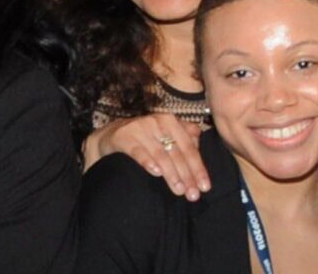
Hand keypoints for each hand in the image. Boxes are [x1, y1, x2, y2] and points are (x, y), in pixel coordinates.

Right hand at [84, 113, 208, 200]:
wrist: (111, 134)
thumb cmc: (146, 138)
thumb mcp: (165, 134)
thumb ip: (184, 137)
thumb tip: (200, 144)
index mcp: (172, 122)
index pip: (189, 148)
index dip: (198, 168)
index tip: (205, 187)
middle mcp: (158, 122)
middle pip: (177, 153)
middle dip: (187, 176)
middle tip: (193, 195)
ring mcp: (141, 129)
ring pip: (161, 155)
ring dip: (171, 174)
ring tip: (179, 190)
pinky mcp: (124, 137)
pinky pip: (138, 151)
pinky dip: (148, 162)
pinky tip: (156, 173)